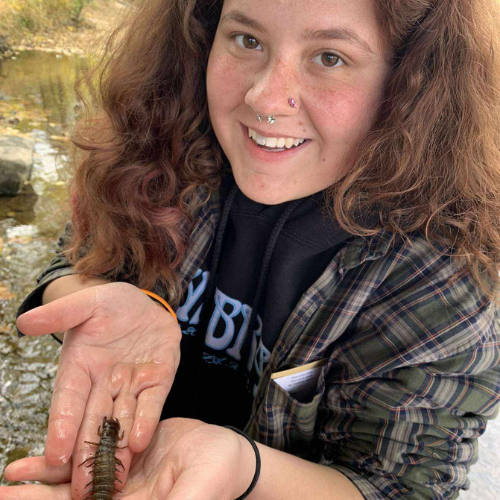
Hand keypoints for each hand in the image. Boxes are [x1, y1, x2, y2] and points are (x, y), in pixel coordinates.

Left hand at [0, 419, 255, 499]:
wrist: (228, 456)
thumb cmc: (216, 478)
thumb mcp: (190, 496)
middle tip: (4, 491)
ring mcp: (120, 480)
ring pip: (74, 482)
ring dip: (42, 481)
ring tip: (12, 474)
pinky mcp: (126, 455)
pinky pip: (92, 456)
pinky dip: (67, 456)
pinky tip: (44, 456)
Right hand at [16, 282, 181, 494]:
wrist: (146, 304)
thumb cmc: (112, 305)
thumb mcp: (86, 303)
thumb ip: (60, 314)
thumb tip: (23, 322)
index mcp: (80, 370)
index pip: (68, 402)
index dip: (62, 427)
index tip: (55, 454)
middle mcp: (104, 384)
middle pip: (93, 422)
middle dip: (86, 455)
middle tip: (81, 489)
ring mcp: (132, 384)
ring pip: (122, 420)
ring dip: (116, 448)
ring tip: (112, 476)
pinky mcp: (159, 380)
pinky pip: (152, 403)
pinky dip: (146, 421)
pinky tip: (139, 441)